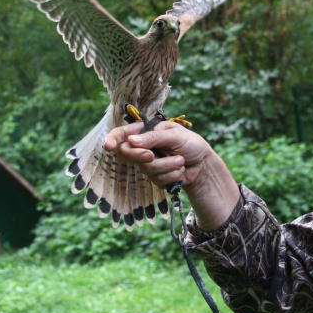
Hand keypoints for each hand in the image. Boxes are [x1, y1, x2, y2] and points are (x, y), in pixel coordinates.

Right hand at [104, 121, 240, 229]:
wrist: (204, 165)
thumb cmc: (192, 144)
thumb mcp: (175, 136)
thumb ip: (154, 138)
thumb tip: (131, 140)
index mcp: (148, 132)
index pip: (124, 134)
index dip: (113, 139)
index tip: (108, 146)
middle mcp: (145, 147)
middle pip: (129, 154)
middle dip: (142, 157)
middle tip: (152, 156)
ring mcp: (149, 163)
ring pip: (146, 169)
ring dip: (167, 166)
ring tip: (181, 161)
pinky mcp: (156, 177)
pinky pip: (157, 180)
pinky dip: (171, 176)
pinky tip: (180, 171)